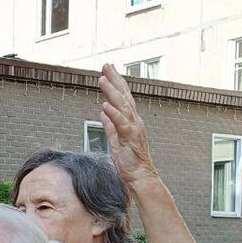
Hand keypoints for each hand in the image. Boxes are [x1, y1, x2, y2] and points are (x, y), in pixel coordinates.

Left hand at [99, 63, 156, 187]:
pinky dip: (113, 114)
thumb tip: (103, 113)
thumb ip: (109, 125)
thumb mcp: (115, 139)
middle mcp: (134, 121)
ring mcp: (133, 128)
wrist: (139, 177)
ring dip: (112, 92)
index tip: (107, 70)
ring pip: (122, 106)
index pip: (122, 98)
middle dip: (115, 79)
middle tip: (106, 65)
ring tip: (102, 79)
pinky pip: (121, 124)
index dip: (115, 83)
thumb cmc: (128, 161)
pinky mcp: (129, 138)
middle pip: (124, 96)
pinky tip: (105, 105)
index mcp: (130, 120)